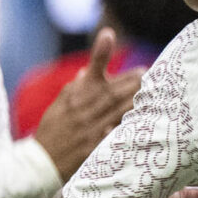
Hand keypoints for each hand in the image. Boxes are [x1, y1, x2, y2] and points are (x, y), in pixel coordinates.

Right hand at [33, 28, 142, 178]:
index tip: (109, 35)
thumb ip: (76, 87)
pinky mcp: (96, 146)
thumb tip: (87, 70)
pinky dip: (130, 124)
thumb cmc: (52, 130)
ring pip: (119, 108)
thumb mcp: (59, 105)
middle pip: (113, 89)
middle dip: (133, 79)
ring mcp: (91, 128)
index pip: (90, 70)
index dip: (100, 51)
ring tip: (155, 90)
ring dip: (137, 98)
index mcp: (74, 96)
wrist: (41, 162)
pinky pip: (117, 133)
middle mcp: (83, 109)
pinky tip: (146, 118)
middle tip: (149, 71)